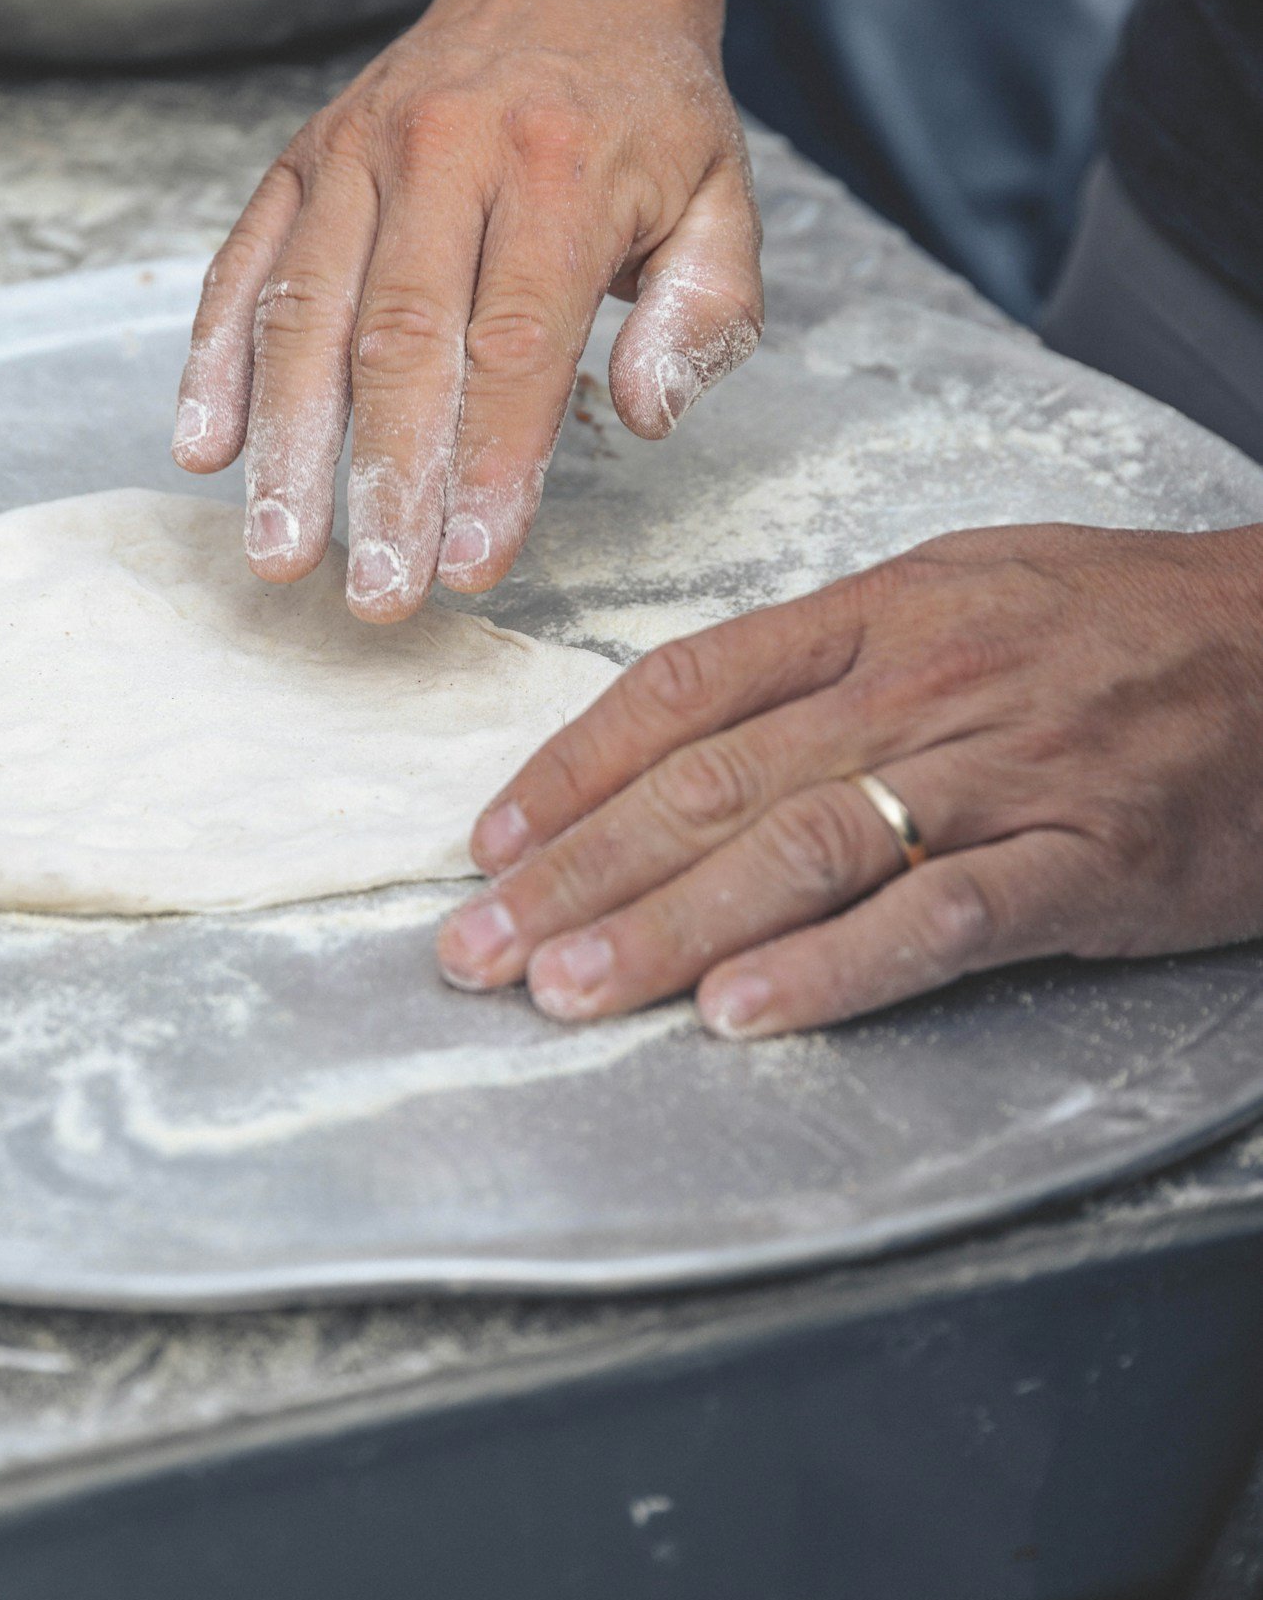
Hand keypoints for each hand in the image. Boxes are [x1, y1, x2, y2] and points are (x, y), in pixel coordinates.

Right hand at [172, 0, 761, 619]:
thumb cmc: (645, 111)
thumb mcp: (722, 196)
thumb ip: (707, 312)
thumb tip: (645, 413)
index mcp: (559, 168)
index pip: (515, 342)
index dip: (489, 463)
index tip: (472, 565)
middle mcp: (445, 150)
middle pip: (399, 339)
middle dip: (382, 480)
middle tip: (376, 592)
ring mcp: (357, 151)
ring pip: (306, 311)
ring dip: (286, 444)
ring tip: (280, 552)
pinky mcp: (302, 158)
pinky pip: (243, 263)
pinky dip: (213, 358)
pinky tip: (203, 448)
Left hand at [438, 522, 1262, 1033]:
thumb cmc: (1125, 619)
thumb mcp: (964, 585)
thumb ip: (830, 649)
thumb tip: (693, 718)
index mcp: (876, 613)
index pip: (683, 690)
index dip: (571, 770)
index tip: (492, 844)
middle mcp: (917, 686)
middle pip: (712, 783)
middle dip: (578, 873)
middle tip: (475, 949)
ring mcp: (998, 775)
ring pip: (799, 850)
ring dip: (667, 928)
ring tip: (566, 988)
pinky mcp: (1081, 863)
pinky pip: (938, 919)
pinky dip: (834, 970)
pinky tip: (744, 1013)